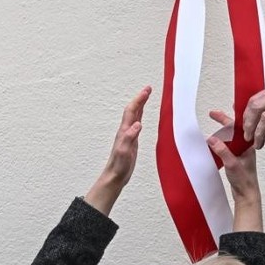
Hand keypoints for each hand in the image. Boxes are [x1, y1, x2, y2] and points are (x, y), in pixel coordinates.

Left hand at [84, 86, 151, 215]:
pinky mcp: (132, 141)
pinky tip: (142, 118)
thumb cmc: (119, 166)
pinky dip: (140, 117)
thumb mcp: (124, 151)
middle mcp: (126, 130)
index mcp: (125, 131)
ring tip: (146, 97)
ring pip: (135, 116)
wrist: (115, 176)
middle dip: (141, 98)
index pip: (132, 111)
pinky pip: (136, 124)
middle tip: (148, 89)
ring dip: (140, 106)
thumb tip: (138, 124)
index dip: (139, 99)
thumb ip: (130, 137)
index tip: (147, 90)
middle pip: (133, 110)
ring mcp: (128, 135)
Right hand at [208, 110, 262, 231]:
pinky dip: (220, 142)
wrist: (246, 194)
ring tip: (212, 126)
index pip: (241, 126)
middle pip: (234, 129)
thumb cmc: (245, 181)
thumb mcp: (232, 164)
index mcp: (248, 145)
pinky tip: (213, 142)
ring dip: (221, 131)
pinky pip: (227, 145)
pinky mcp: (235, 158)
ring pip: (230, 137)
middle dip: (224, 120)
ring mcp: (240, 152)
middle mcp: (245, 147)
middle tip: (212, 114)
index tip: (229, 106)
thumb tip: (212, 139)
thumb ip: (222, 151)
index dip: (235, 115)